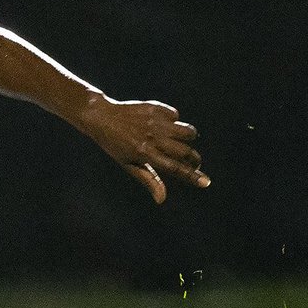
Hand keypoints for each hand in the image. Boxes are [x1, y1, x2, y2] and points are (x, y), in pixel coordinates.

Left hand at [76, 96, 208, 203]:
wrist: (101, 116)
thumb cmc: (115, 145)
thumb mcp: (128, 164)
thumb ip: (148, 179)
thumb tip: (162, 199)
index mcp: (144, 154)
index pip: (174, 168)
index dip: (192, 176)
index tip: (206, 182)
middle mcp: (151, 138)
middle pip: (185, 152)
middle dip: (193, 159)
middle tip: (192, 162)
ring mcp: (154, 121)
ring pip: (187, 132)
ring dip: (189, 138)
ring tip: (181, 142)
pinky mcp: (155, 108)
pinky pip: (176, 115)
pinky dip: (174, 121)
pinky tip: (163, 125)